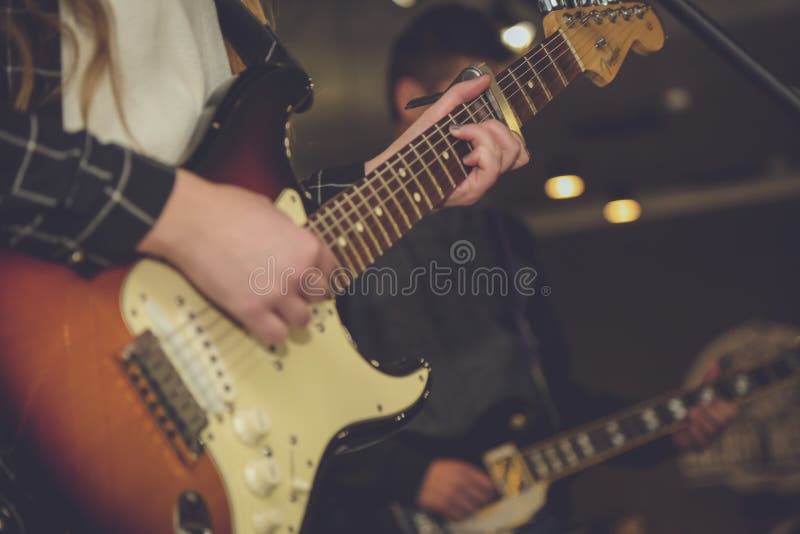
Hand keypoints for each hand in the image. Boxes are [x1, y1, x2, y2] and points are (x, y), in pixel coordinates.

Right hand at [137, 169, 336, 343]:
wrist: (192, 220)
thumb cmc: (227, 208)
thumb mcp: (271, 210)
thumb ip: (289, 232)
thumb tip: (290, 240)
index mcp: (307, 246)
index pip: (331, 270)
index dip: (319, 273)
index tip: (311, 277)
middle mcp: (298, 273)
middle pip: (319, 296)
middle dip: (305, 293)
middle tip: (290, 290)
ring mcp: (276, 295)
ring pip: (302, 319)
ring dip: (291, 315)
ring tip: (277, 309)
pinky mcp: (251, 311)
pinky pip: (276, 335)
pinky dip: (273, 333)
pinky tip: (264, 324)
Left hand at [366, 75, 528, 206]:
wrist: (390, 170)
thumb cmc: (412, 147)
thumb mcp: (437, 114)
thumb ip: (460, 95)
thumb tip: (485, 78)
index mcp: (482, 155)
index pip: (518, 146)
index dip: (509, 128)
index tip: (485, 116)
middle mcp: (484, 172)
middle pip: (519, 150)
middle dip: (496, 128)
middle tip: (466, 128)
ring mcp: (480, 183)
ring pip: (509, 155)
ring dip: (485, 136)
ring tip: (459, 136)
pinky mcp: (471, 193)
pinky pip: (492, 168)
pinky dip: (480, 150)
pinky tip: (462, 151)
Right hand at [416, 459, 496, 521]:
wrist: (416, 477)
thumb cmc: (437, 473)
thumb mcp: (454, 466)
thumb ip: (470, 474)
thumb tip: (488, 487)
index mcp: (462, 470)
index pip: (485, 484)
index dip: (491, 492)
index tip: (491, 495)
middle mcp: (458, 482)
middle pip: (480, 499)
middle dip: (483, 503)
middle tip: (482, 504)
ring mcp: (450, 495)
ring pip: (471, 509)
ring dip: (472, 511)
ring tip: (470, 509)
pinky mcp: (442, 505)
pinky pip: (458, 515)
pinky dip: (461, 516)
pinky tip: (458, 512)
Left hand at [672, 362, 737, 450]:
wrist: (672, 423)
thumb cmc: (689, 406)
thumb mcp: (698, 392)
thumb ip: (707, 380)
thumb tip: (714, 363)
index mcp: (722, 414)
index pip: (731, 412)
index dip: (719, 407)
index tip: (708, 402)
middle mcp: (719, 427)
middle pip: (722, 422)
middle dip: (707, 414)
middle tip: (694, 409)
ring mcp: (711, 438)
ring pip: (711, 431)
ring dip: (698, 422)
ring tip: (689, 416)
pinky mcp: (700, 447)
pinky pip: (701, 442)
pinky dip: (692, 432)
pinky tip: (686, 427)